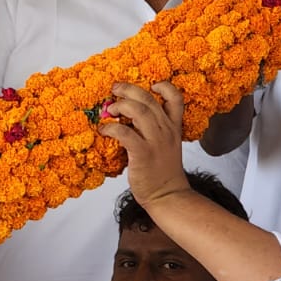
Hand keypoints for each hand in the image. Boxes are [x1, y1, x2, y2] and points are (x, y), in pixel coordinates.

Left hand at [98, 82, 186, 206]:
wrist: (168, 195)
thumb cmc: (163, 172)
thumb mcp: (166, 145)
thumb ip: (152, 130)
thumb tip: (127, 118)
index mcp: (173, 127)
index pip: (176, 98)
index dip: (164, 86)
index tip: (151, 84)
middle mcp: (166, 130)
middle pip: (148, 99)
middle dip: (129, 89)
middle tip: (115, 89)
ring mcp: (156, 141)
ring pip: (138, 111)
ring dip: (120, 105)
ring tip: (110, 109)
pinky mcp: (143, 153)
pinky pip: (125, 133)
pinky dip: (111, 128)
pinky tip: (104, 130)